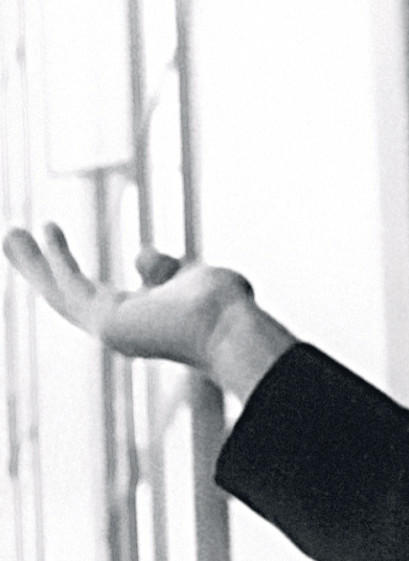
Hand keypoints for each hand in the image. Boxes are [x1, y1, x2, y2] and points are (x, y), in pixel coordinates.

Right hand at [3, 223, 292, 394]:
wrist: (233, 330)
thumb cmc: (224, 309)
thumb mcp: (189, 278)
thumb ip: (162, 269)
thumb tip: (139, 253)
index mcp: (138, 323)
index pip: (92, 294)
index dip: (68, 266)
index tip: (53, 233)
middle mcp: (119, 331)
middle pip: (65, 295)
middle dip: (39, 267)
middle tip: (14, 238)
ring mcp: (110, 330)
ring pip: (59, 292)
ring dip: (33, 263)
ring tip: (8, 234)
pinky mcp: (106, 322)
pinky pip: (71, 285)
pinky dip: (56, 258)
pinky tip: (46, 229)